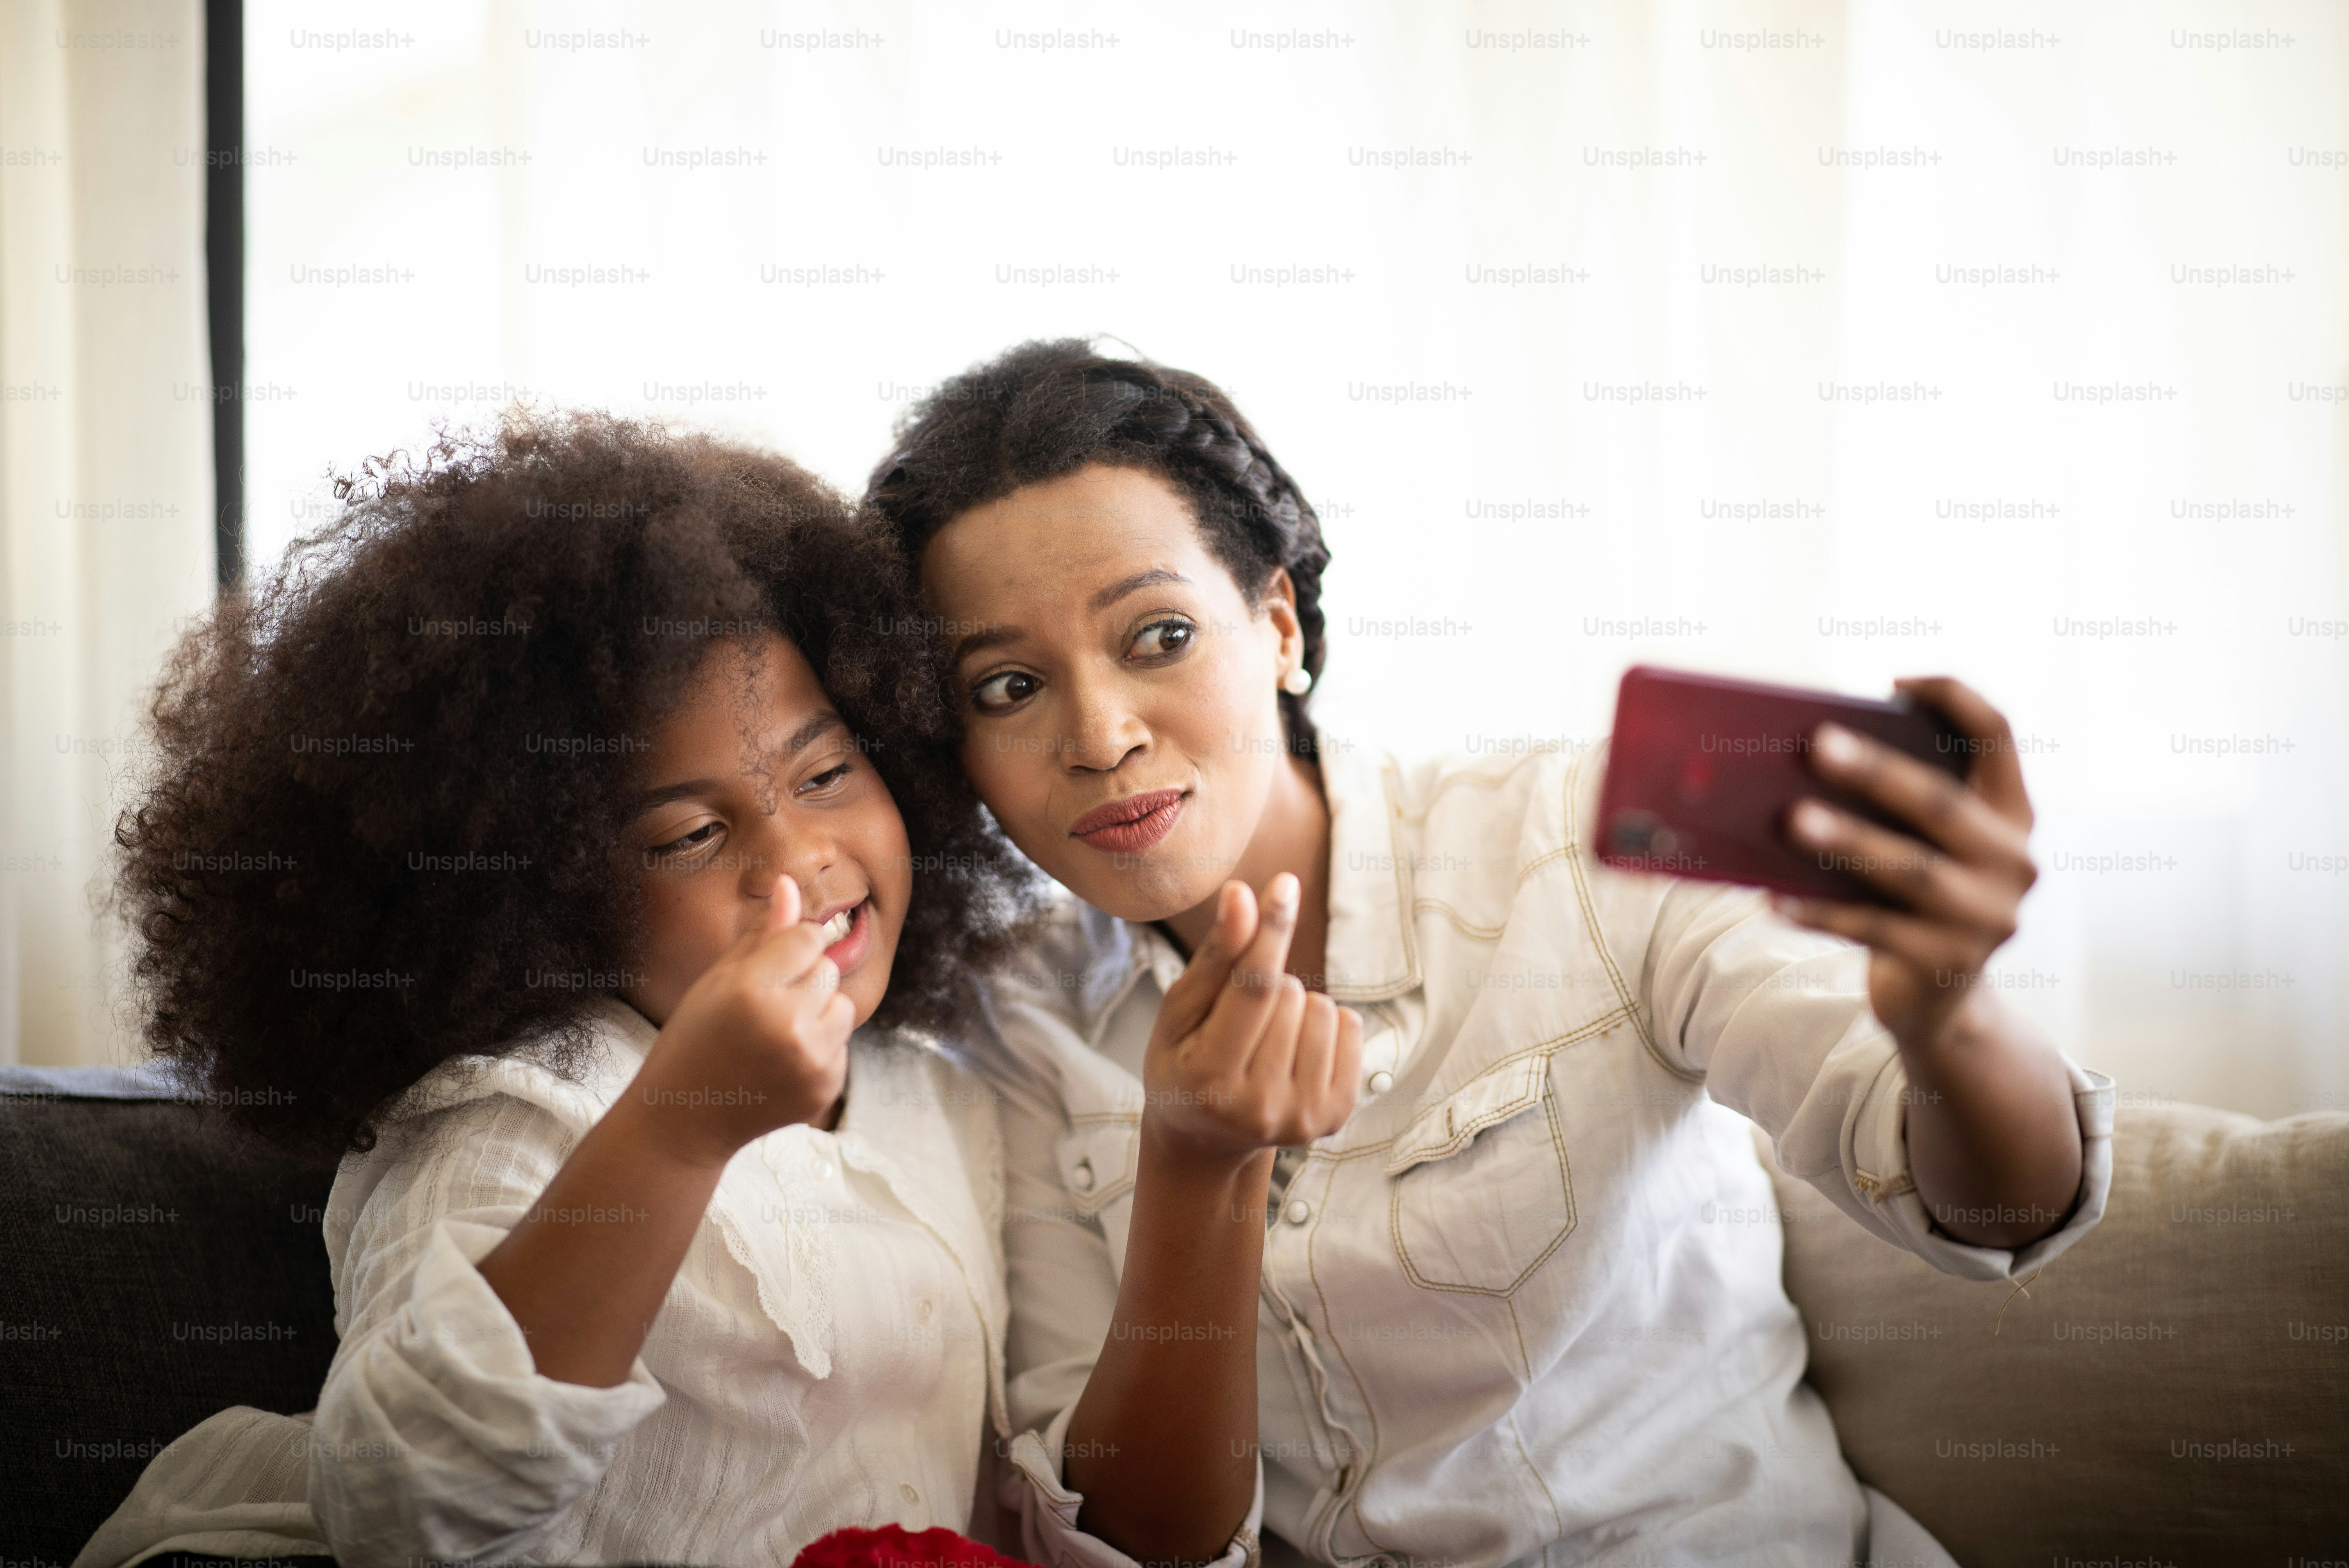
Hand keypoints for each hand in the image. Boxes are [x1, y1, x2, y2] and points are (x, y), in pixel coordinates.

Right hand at [627, 876, 855, 1167]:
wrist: (685, 1120)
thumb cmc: (695, 1038)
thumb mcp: (717, 979)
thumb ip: (761, 933)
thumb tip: (790, 884)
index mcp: (751, 990)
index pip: (809, 936)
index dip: (788, 948)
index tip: (764, 971)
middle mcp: (786, 1025)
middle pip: (828, 969)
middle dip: (801, 981)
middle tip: (763, 1009)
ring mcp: (810, 1060)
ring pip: (842, 1005)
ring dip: (817, 1012)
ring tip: (775, 1033)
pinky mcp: (826, 1086)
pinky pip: (842, 1043)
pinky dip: (819, 1047)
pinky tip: (781, 1062)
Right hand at [1143, 874, 1363, 1165]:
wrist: (1206, 1139)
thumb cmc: (1184, 1061)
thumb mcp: (1180, 1010)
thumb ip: (1215, 956)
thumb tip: (1241, 895)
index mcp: (1209, 1077)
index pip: (1252, 989)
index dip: (1269, 931)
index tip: (1285, 883)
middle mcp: (1259, 1106)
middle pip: (1288, 993)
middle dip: (1269, 985)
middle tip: (1240, 1022)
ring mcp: (1302, 1117)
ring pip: (1323, 1008)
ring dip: (1297, 1006)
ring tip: (1266, 1037)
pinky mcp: (1335, 1116)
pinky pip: (1351, 1027)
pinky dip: (1325, 1024)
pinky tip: (1294, 1049)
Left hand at [1774, 677, 2037, 1051]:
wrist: (1937, 999)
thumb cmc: (1914, 898)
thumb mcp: (1926, 844)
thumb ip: (1898, 804)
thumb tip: (1806, 757)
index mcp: (2012, 814)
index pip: (1998, 735)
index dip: (1953, 698)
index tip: (1894, 682)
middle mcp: (2013, 862)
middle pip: (1942, 802)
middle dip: (1877, 772)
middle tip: (1818, 743)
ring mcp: (1987, 918)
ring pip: (1908, 868)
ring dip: (1846, 841)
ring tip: (1791, 819)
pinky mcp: (1947, 964)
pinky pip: (1871, 930)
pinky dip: (1819, 913)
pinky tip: (1772, 900)